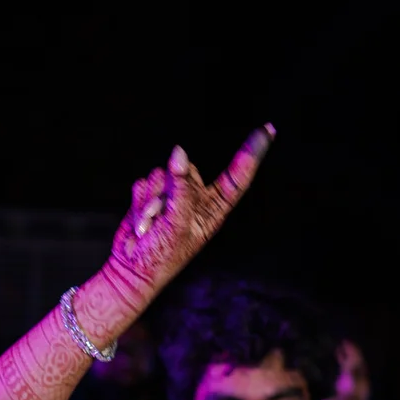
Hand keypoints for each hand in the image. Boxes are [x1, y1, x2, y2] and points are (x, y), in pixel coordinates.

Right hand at [103, 126, 274, 312]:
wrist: (131, 270)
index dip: (252, 153)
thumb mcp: (177, 224)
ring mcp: (172, 196)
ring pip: (162, 174)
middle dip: (171, 189)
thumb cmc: (162, 256)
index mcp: (213, 210)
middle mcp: (195, 200)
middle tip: (162, 219)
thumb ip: (180, 188)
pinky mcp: (151, 196)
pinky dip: (139, 200)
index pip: (237, 177)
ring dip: (152, 201)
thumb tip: (178, 153)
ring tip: (150, 227)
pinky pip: (144, 182)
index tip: (269, 129)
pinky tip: (141, 222)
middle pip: (188, 170)